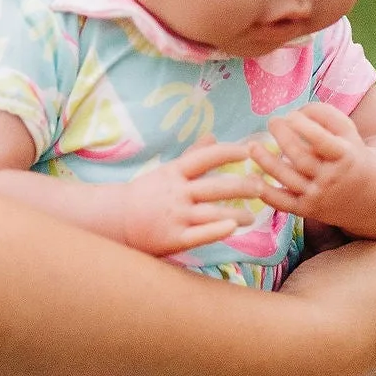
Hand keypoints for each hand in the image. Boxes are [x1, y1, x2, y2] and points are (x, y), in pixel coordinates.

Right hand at [116, 141, 264, 256]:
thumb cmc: (145, 194)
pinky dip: (217, 230)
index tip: (249, 150)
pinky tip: (233, 229)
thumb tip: (213, 136)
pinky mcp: (174, 239)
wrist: (115, 220)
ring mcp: (176, 217)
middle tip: (260, 186)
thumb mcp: (167, 171)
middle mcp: (178, 193)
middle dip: (242, 186)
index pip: (206, 158)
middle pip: (216, 187)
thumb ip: (192, 156)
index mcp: (175, 173)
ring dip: (237, 213)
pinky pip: (200, 235)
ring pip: (213, 213)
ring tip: (252, 217)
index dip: (229, 152)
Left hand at [251, 105, 370, 223]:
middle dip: (282, 137)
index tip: (290, 115)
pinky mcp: (308, 210)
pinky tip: (252, 177)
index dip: (302, 125)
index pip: (320, 139)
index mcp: (345, 156)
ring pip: (287, 178)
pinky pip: (283, 203)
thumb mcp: (349, 132)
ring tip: (251, 146)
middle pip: (300, 157)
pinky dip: (265, 192)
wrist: (372, 197)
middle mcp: (331, 178)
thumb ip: (325, 115)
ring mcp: (319, 196)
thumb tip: (295, 111)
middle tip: (272, 122)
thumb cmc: (354, 156)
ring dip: (266, 161)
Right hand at [275, 233, 375, 375]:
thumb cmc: (344, 292)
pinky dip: (319, 302)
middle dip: (360, 254)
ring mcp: (365, 362)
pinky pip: (331, 326)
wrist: (294, 350)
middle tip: (334, 231)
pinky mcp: (333, 373)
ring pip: (355, 305)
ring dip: (336, 277)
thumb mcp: (373, 250)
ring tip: (308, 249)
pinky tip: (297, 281)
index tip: (371, 221)